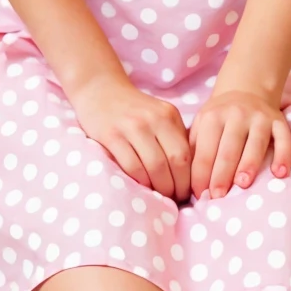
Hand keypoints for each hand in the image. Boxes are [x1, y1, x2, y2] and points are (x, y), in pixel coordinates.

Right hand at [70, 74, 191, 202]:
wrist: (100, 90)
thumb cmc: (133, 110)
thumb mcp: (159, 115)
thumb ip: (174, 137)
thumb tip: (190, 173)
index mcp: (168, 115)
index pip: (186, 154)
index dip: (188, 179)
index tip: (188, 193)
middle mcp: (152, 119)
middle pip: (173, 162)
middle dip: (176, 187)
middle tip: (174, 199)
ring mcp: (131, 126)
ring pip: (153, 167)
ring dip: (158, 188)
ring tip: (159, 197)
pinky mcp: (111, 135)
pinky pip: (131, 166)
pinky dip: (139, 182)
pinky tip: (141, 187)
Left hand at [188, 88, 290, 200]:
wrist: (246, 90)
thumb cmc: (220, 117)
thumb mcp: (201, 124)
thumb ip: (195, 149)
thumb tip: (189, 183)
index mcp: (213, 117)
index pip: (205, 151)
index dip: (201, 174)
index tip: (199, 195)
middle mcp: (237, 115)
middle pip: (229, 149)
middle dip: (222, 175)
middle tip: (217, 197)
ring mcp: (260, 117)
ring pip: (255, 143)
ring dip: (249, 164)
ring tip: (243, 185)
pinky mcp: (279, 121)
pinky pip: (284, 139)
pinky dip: (284, 155)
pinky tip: (280, 173)